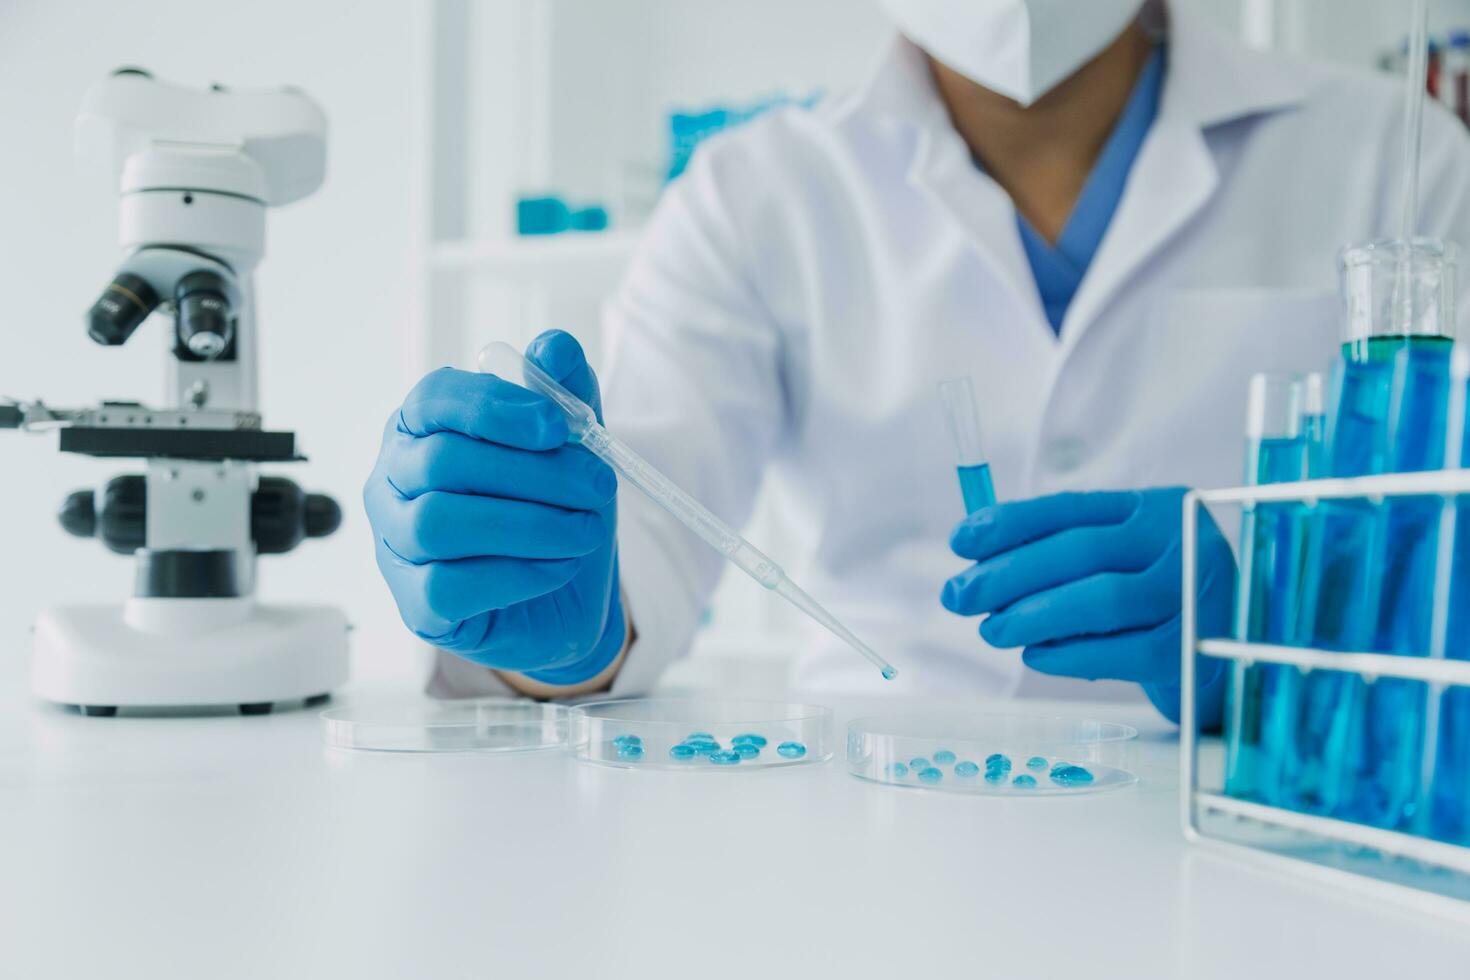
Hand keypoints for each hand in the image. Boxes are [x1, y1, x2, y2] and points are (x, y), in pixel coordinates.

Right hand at [363, 330, 623, 683]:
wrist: (567, 596)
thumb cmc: (553, 508)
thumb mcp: (572, 445)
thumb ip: (564, 391)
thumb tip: (553, 347)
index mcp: (420, 429)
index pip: (433, 400)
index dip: (494, 408)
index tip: (557, 427)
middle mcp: (392, 482)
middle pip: (442, 462)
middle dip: (533, 473)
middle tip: (597, 485)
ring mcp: (395, 546)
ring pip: (440, 523)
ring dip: (530, 524)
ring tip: (584, 529)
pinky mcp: (417, 606)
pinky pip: (450, 585)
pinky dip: (518, 574)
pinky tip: (558, 566)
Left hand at [940, 488, 1233, 724]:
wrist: (1232, 656)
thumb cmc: (1156, 603)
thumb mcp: (1121, 560)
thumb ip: (1063, 551)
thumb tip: (975, 560)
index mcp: (1156, 508)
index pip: (1071, 508)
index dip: (1009, 524)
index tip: (960, 542)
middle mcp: (1183, 541)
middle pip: (1079, 551)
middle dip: (1007, 574)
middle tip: (960, 596)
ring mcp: (1196, 594)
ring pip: (1100, 599)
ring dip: (1033, 615)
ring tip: (991, 630)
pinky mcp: (1197, 648)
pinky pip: (1123, 652)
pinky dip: (1070, 655)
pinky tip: (1036, 656)